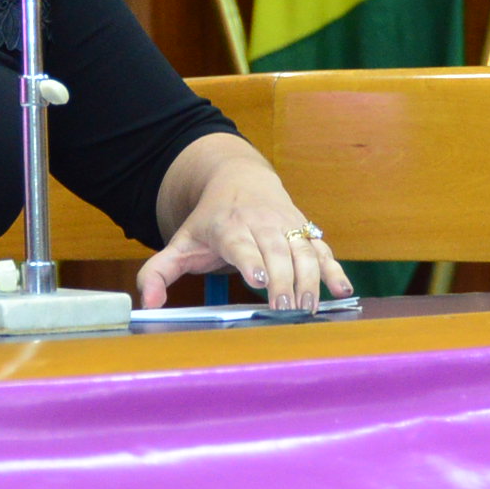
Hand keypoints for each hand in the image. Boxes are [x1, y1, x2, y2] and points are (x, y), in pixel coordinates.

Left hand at [136, 145, 352, 313]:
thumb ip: (159, 272)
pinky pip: (323, 250)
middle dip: (284, 279)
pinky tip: (342, 292)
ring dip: (310, 280)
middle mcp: (261, 223)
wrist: (239, 178)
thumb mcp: (180, 242)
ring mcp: (287, 226)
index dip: (251, 261)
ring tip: (308, 308)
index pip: (242, 244)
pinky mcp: (305, 231)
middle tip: (286, 309)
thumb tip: (147, 302)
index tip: (259, 280)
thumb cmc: (209, 220)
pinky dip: (335, 270)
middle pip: (277, 251)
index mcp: (228, 227)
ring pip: (303, 251)